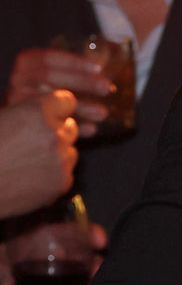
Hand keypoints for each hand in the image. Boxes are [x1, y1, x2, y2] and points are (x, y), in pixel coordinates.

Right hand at [0, 92, 78, 220]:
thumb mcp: (1, 117)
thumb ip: (25, 111)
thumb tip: (41, 111)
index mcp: (37, 112)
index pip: (66, 101)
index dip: (57, 109)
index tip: (52, 115)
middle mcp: (54, 134)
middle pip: (71, 127)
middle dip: (57, 132)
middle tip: (34, 142)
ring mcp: (61, 160)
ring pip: (71, 152)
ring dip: (57, 155)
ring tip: (30, 162)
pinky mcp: (62, 183)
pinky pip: (66, 175)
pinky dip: (54, 177)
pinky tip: (31, 178)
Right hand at [6, 47, 109, 134]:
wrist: (17, 131)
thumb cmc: (44, 97)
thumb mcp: (54, 80)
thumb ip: (72, 72)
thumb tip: (103, 62)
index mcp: (25, 67)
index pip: (48, 59)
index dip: (74, 61)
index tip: (99, 67)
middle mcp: (17, 83)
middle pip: (48, 76)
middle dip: (82, 81)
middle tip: (107, 88)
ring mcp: (17, 105)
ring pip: (49, 103)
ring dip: (82, 106)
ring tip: (103, 112)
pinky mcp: (24, 127)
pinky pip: (51, 128)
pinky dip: (74, 128)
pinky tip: (92, 128)